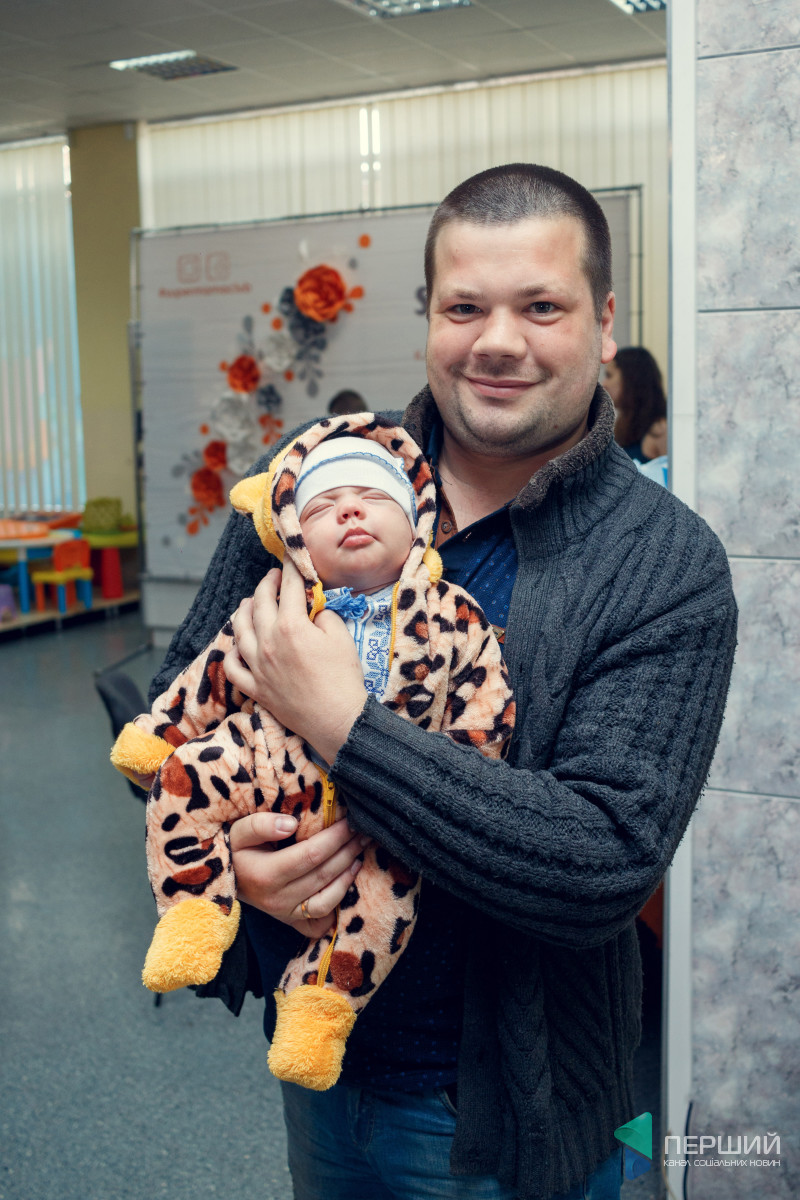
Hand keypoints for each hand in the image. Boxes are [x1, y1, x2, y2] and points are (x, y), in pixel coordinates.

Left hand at [225, 557, 367, 763]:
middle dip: (266, 584)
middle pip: (259, 603)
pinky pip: (233, 666)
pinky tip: (239, 645)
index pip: (289, 588)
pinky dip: (233, 652)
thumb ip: (323, 615)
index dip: (290, 569)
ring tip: (249, 602)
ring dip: (243, 611)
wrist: (337, 719)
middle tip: (273, 577)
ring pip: (239, 630)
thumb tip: (312, 609)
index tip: (290, 558)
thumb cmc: (343, 678)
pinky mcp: (255, 687)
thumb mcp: (340, 636)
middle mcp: (267, 642)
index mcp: (291, 626)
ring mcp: (257, 665)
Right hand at [230, 811, 368, 937]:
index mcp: (265, 875)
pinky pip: (321, 919)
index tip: (350, 821)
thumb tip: (291, 824)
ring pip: (327, 900)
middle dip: (348, 851)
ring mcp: (285, 914)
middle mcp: (277, 899)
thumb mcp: (238, 832)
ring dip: (348, 876)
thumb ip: (260, 825)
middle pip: (324, 875)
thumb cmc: (234, 850)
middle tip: (364, 832)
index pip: (311, 854)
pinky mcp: (291, 922)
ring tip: (359, 854)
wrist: (223, 880)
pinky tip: (347, 880)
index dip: (335, 838)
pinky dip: (338, 902)